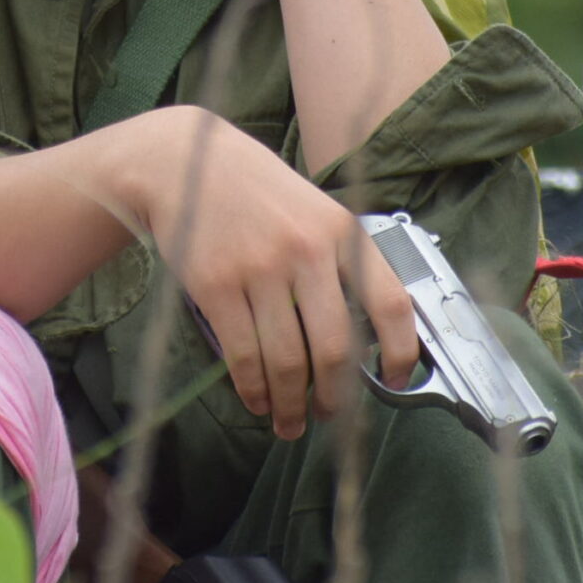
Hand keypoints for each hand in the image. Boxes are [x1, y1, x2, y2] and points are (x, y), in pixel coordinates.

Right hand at [118, 107, 419, 438]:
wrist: (181, 161)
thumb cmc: (255, 191)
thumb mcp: (313, 209)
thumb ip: (342, 259)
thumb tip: (370, 333)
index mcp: (341, 231)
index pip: (390, 302)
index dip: (401, 352)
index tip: (395, 379)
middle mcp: (306, 250)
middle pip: (335, 347)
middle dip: (335, 396)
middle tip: (330, 414)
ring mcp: (259, 268)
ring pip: (287, 360)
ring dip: (291, 404)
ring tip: (290, 420)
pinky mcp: (216, 285)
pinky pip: (243, 355)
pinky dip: (253, 389)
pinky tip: (256, 400)